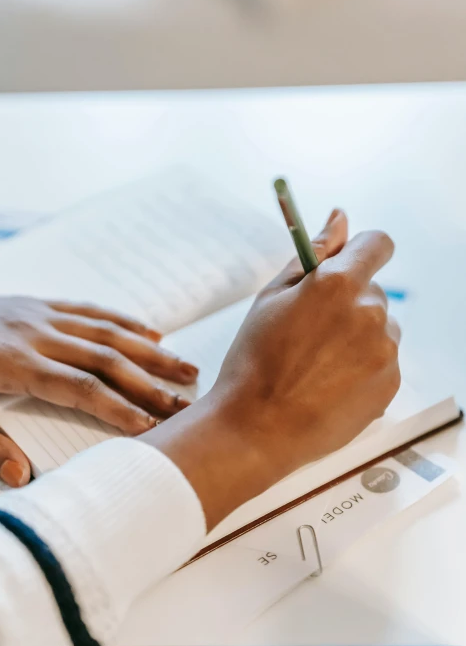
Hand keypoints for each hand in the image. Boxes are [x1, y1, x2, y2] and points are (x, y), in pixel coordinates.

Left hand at [0, 295, 197, 486]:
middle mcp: (35, 333)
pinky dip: (123, 320)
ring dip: (150, 349)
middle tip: (187, 402)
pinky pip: (89, 309)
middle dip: (151, 382)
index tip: (152, 428)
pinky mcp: (37, 304)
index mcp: (12, 362)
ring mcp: (38, 314)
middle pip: (106, 359)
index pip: (80, 389)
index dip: (119, 408)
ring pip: (106, 331)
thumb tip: (21, 477)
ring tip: (186, 366)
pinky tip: (150, 331)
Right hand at [143, 210, 400, 528]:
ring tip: (317, 365)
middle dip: (348, 303)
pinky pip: (383, 362)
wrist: (257, 428)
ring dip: (357, 337)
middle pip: (373, 291)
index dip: (360, 251)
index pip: (377, 244)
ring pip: (379, 328)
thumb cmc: (255, 360)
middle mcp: (371, 313)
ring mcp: (385, 351)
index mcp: (340, 283)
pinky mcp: (391, 384)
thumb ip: (313, 252)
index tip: (347, 265)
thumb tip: (339, 217)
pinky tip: (329, 384)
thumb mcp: (272, 296)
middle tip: (310, 333)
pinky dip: (363, 368)